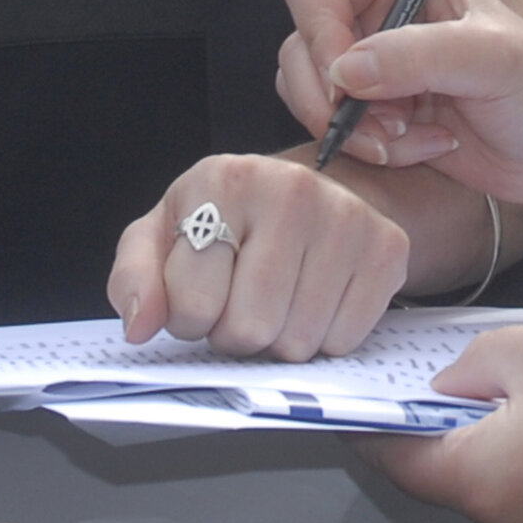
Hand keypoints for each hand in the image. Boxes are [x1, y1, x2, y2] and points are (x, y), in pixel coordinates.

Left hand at [107, 152, 411, 359]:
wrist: (305, 196)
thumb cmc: (225, 220)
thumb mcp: (162, 236)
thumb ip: (135, 278)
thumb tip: (140, 324)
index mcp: (224, 180)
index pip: (193, 305)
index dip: (189, 321)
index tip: (200, 298)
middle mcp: (291, 189)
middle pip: (250, 329)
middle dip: (235, 335)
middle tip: (240, 304)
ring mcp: (347, 217)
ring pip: (298, 342)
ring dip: (279, 341)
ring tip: (275, 301)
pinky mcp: (387, 248)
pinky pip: (344, 341)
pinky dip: (324, 338)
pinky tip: (314, 301)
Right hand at [277, 0, 522, 229]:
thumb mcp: (493, 60)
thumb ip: (417, 55)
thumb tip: (342, 71)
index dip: (317, 28)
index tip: (342, 77)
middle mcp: (382, 18)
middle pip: (301, 44)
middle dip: (332, 96)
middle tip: (383, 124)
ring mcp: (378, 70)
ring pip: (312, 94)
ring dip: (356, 129)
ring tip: (412, 136)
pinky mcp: (381, 116)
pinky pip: (340, 134)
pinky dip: (376, 150)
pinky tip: (430, 146)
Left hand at [364, 317, 522, 522]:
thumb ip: (470, 368)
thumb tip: (446, 389)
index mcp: (487, 481)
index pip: (403, 461)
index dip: (375, 429)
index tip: (355, 405)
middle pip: (455, 482)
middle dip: (443, 435)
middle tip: (437, 384)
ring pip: (504, 493)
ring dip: (498, 451)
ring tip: (512, 394)